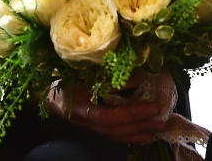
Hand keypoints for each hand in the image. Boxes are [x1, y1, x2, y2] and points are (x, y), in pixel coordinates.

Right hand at [45, 72, 175, 145]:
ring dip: (139, 133)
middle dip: (142, 125)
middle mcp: (87, 123)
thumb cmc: (67, 79)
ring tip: (158, 130)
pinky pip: (114, 137)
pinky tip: (144, 136)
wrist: (49, 94)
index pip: (112, 116)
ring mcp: (90, 128)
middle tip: (163, 120)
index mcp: (83, 109)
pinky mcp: (94, 129)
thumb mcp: (87, 74)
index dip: (134, 113)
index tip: (154, 106)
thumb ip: (111, 79)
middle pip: (117, 129)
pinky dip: (130, 137)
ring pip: (117, 136)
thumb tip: (140, 78)